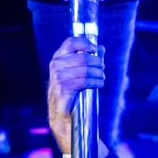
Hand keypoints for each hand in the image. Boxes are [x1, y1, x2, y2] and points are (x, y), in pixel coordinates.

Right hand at [47, 36, 105, 154]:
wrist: (62, 116)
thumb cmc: (71, 93)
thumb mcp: (78, 74)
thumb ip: (88, 60)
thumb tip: (101, 48)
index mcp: (58, 58)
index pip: (71, 42)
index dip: (85, 43)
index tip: (95, 49)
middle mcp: (56, 65)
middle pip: (83, 57)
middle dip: (97, 63)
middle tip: (102, 69)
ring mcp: (58, 77)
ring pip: (86, 69)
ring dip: (98, 74)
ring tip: (102, 79)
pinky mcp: (63, 89)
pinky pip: (84, 81)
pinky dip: (96, 82)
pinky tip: (99, 84)